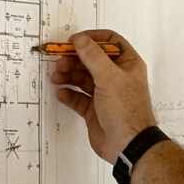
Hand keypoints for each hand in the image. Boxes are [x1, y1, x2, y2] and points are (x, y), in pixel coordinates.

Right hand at [50, 27, 158, 163]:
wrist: (127, 144)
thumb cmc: (125, 110)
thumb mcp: (109, 77)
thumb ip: (92, 56)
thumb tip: (79, 39)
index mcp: (127, 64)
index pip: (110, 42)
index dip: (92, 39)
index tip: (74, 41)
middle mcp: (116, 77)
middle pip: (91, 60)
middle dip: (74, 59)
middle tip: (59, 62)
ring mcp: (105, 93)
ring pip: (82, 78)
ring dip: (68, 76)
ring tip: (56, 77)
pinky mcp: (94, 109)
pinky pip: (78, 98)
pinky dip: (69, 94)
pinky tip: (61, 93)